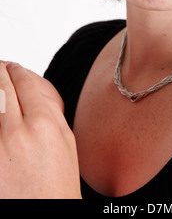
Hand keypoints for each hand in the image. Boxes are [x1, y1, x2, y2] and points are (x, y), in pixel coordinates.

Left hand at [0, 61, 81, 197]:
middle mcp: (18, 131)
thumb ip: (51, 113)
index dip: (17, 71)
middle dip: (0, 73)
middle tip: (0, 67)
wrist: (45, 213)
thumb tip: (34, 93)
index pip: (25, 84)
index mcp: (44, 123)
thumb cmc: (58, 183)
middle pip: (2, 88)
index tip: (14, 67)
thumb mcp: (66, 141)